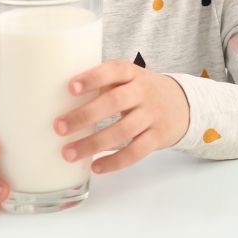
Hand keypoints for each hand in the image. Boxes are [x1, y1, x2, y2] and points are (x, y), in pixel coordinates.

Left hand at [55, 60, 189, 174]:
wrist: (183, 104)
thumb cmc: (142, 92)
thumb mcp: (129, 79)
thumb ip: (102, 84)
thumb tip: (54, 97)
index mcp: (133, 74)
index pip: (115, 70)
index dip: (93, 78)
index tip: (70, 87)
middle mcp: (144, 93)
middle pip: (116, 102)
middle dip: (85, 115)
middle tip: (58, 127)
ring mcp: (153, 115)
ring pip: (124, 130)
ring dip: (94, 144)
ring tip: (68, 153)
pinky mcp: (158, 137)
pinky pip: (136, 152)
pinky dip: (115, 162)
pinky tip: (95, 166)